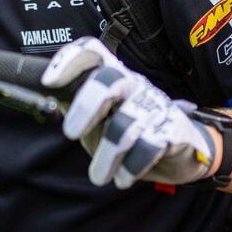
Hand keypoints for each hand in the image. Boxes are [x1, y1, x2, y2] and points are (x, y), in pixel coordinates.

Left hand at [42, 37, 216, 188]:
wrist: (183, 153)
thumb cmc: (132, 134)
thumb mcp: (99, 123)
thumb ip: (77, 112)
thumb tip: (48, 103)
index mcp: (113, 78)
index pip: (93, 53)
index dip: (69, 60)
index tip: (49, 82)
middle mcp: (135, 85)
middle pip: (110, 78)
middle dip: (86, 105)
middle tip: (70, 133)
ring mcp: (156, 105)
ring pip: (126, 123)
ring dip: (107, 156)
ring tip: (98, 177)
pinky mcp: (174, 130)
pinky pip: (148, 147)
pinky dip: (131, 167)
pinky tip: (123, 178)